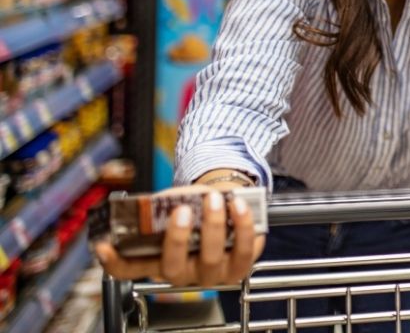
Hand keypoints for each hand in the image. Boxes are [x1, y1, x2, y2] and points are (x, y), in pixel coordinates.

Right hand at [95, 181, 264, 286]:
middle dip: (177, 238)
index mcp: (157, 259)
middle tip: (181, 210)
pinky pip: (244, 251)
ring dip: (213, 226)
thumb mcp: (175, 204)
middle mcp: (182, 272)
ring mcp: (211, 273)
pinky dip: (243, 226)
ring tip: (215, 199)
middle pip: (172, 266)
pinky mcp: (239, 267)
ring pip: (209, 259)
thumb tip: (164, 201)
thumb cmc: (197, 207)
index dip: (113, 262)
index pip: (128, 269)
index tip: (103, 246)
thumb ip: (166, 205)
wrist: (228, 205)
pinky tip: (239, 206)